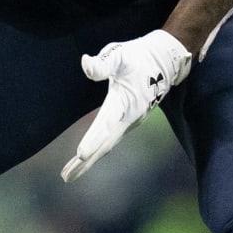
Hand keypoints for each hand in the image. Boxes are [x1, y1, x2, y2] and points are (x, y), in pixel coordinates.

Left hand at [61, 30, 190, 182]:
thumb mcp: (120, 55)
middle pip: (104, 144)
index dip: (93, 140)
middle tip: (66, 177)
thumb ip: (103, 63)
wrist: (165, 60)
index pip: (105, 125)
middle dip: (86, 161)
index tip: (81, 155)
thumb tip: (85, 63)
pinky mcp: (128, 120)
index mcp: (124, 103)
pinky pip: (110, 139)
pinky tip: (87, 158)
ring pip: (107, 145)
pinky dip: (98, 150)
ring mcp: (130, 121)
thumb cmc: (139, 56)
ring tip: (69, 174)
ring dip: (89, 160)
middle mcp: (128, 117)